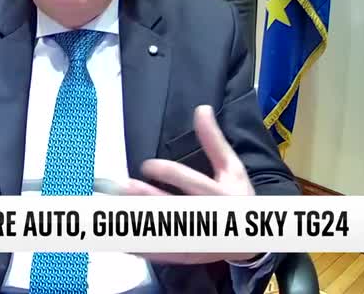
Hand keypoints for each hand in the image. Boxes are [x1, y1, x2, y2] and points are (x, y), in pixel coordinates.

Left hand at [124, 105, 258, 263]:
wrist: (250, 240)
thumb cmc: (239, 197)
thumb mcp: (232, 167)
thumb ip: (214, 141)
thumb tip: (202, 109)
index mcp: (221, 196)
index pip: (191, 183)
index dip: (168, 173)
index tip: (147, 165)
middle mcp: (207, 219)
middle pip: (173, 209)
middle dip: (146, 198)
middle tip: (122, 187)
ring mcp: (196, 240)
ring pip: (163, 231)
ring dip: (137, 221)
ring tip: (113, 209)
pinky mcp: (185, 254)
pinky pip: (159, 252)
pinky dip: (140, 246)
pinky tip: (119, 239)